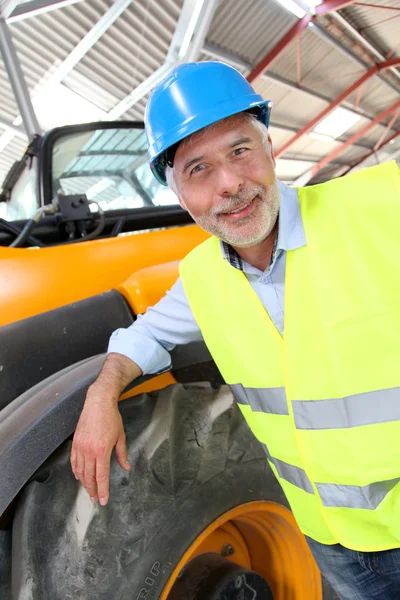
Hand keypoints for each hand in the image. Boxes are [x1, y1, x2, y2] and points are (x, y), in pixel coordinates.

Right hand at [70, 390, 129, 505]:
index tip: (103, 500)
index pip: (102, 476)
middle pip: (89, 477)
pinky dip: (76, 471)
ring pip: (80, 471)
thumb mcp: (120, 436)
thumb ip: (122, 454)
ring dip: (84, 483)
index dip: (102, 490)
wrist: (98, 403)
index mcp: (102, 450)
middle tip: (95, 499)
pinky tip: (79, 476)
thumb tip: (126, 467)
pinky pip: (74, 461)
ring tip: (89, 490)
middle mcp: (90, 451)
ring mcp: (80, 447)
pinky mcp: (75, 443)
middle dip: (92, 490)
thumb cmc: (111, 418)